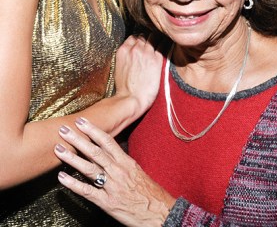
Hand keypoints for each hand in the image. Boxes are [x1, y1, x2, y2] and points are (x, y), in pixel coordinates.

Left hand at [55, 118, 175, 226]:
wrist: (160, 212)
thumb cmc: (149, 193)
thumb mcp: (137, 171)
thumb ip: (123, 162)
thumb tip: (110, 152)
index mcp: (126, 162)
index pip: (107, 141)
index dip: (93, 130)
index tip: (81, 121)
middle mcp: (118, 171)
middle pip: (95, 151)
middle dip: (78, 139)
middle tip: (64, 129)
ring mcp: (111, 186)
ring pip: (89, 168)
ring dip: (72, 157)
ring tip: (58, 148)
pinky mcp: (107, 202)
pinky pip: (87, 191)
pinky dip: (73, 184)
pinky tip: (62, 177)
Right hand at [114, 34, 163, 116]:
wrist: (130, 100)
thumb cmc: (124, 89)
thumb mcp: (120, 68)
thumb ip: (126, 57)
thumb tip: (132, 55)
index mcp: (123, 51)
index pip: (133, 37)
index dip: (138, 39)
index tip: (142, 42)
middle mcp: (134, 49)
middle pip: (143, 36)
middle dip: (147, 38)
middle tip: (153, 41)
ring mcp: (146, 53)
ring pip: (153, 37)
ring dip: (156, 38)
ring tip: (161, 40)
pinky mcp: (157, 60)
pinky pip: (163, 45)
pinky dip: (165, 43)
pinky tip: (168, 43)